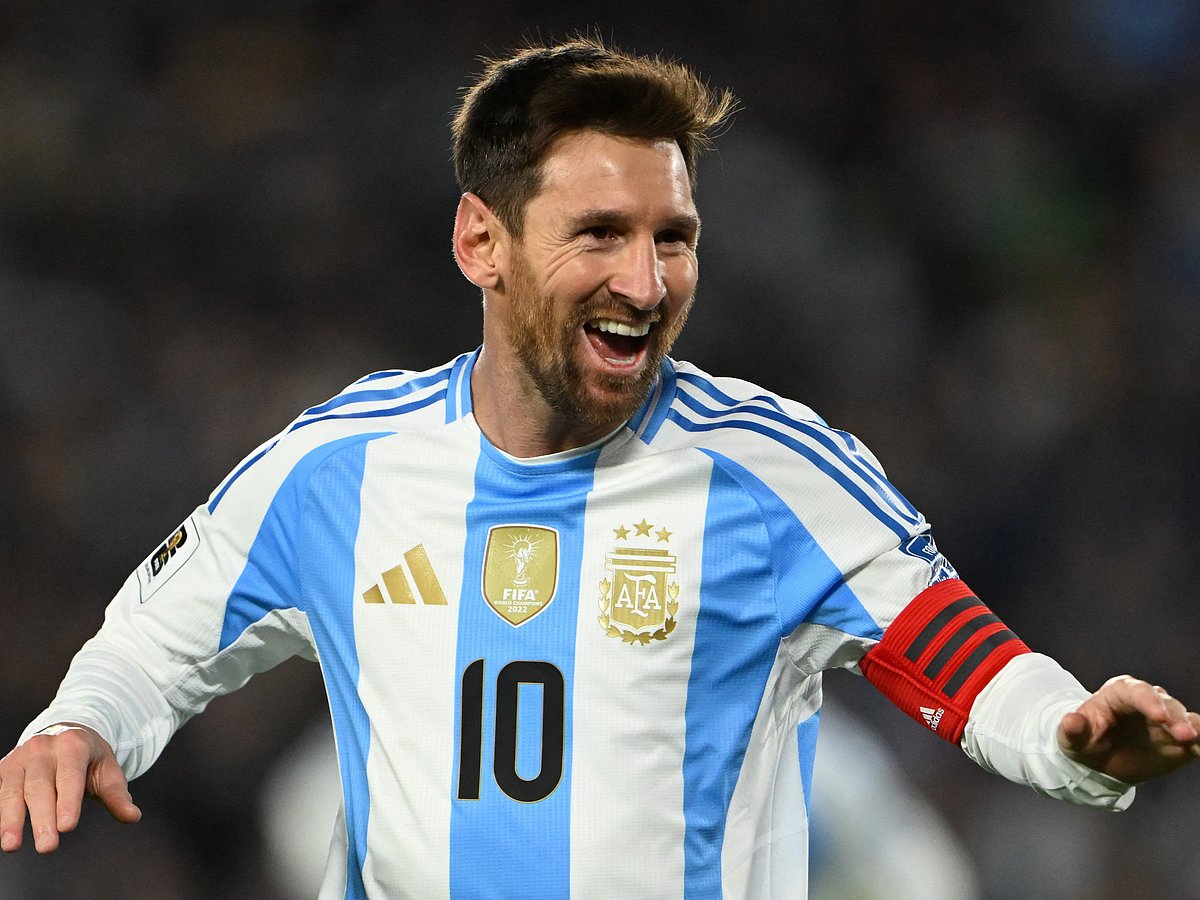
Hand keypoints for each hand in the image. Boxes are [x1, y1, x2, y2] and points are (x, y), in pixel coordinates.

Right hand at [0, 724, 140, 852]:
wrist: (64, 734)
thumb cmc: (88, 760)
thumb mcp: (107, 771)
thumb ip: (117, 795)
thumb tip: (133, 817)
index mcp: (73, 744)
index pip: (70, 776)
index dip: (68, 801)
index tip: (67, 827)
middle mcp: (43, 747)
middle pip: (39, 786)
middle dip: (42, 818)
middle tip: (48, 847)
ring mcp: (19, 756)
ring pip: (11, 789)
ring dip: (10, 819)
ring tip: (12, 846)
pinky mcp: (3, 768)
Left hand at [1058, 675, 1199, 783]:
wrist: (1097, 759)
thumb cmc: (1084, 740)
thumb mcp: (1071, 737)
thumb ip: (1073, 730)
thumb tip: (1070, 721)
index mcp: (1120, 693)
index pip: (1137, 692)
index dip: (1149, 702)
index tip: (1159, 717)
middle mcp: (1147, 701)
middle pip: (1166, 703)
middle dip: (1176, 718)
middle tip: (1184, 735)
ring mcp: (1165, 720)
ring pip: (1185, 718)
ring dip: (1193, 729)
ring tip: (1195, 741)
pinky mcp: (1178, 740)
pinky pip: (1196, 738)